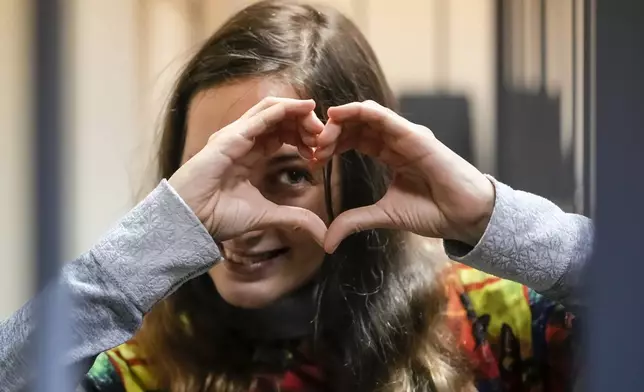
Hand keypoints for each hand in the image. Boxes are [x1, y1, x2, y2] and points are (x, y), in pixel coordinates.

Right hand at [168, 97, 326, 244]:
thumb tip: (323, 234)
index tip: (321, 151)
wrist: (192, 221)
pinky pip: (262, 116)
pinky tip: (305, 109)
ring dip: (299, 114)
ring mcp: (235, 136)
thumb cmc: (219, 217)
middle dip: (305, 123)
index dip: (303, 137)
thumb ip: (295, 218)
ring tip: (318, 123)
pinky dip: (285, 109)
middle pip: (280, 119)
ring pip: (272, 110)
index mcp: (250, 155)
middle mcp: (242, 141)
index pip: (281, 134)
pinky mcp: (230, 137)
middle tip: (325, 136)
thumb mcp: (268, 215)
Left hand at [314, 100, 494, 252]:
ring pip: (367, 115)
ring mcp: (406, 135)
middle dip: (331, 132)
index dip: (332, 144)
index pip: (354, 138)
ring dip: (340, 121)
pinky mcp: (416, 136)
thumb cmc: (432, 212)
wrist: (463, 216)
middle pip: (356, 125)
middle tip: (313, 149)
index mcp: (390, 153)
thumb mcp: (383, 215)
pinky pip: (384, 116)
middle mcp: (397, 140)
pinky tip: (340, 114)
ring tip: (322, 134)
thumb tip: (327, 241)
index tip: (313, 160)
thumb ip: (354, 221)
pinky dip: (360, 112)